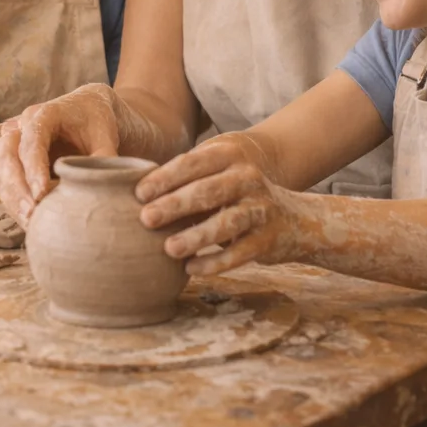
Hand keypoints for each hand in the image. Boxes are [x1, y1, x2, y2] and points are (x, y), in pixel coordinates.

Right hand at [0, 83, 120, 224]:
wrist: (85, 109)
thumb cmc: (95, 122)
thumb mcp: (105, 138)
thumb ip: (105, 161)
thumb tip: (105, 190)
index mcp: (45, 114)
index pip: (32, 142)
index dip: (34, 169)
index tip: (40, 195)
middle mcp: (22, 124)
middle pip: (8, 155)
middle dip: (17, 188)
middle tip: (31, 213)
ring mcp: (12, 139)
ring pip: (0, 168)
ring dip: (10, 197)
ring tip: (27, 221)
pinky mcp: (9, 156)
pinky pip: (0, 178)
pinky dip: (9, 198)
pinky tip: (24, 217)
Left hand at [134, 132, 303, 276]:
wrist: (297, 219)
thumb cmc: (237, 195)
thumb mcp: (217, 175)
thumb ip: (185, 177)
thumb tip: (129, 186)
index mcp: (229, 158)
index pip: (193, 163)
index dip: (165, 177)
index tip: (138, 193)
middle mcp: (248, 179)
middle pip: (208, 190)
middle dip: (175, 205)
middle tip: (145, 218)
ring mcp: (261, 209)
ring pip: (227, 222)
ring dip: (197, 236)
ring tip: (169, 248)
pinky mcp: (269, 239)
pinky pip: (241, 252)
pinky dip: (215, 262)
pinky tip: (191, 269)